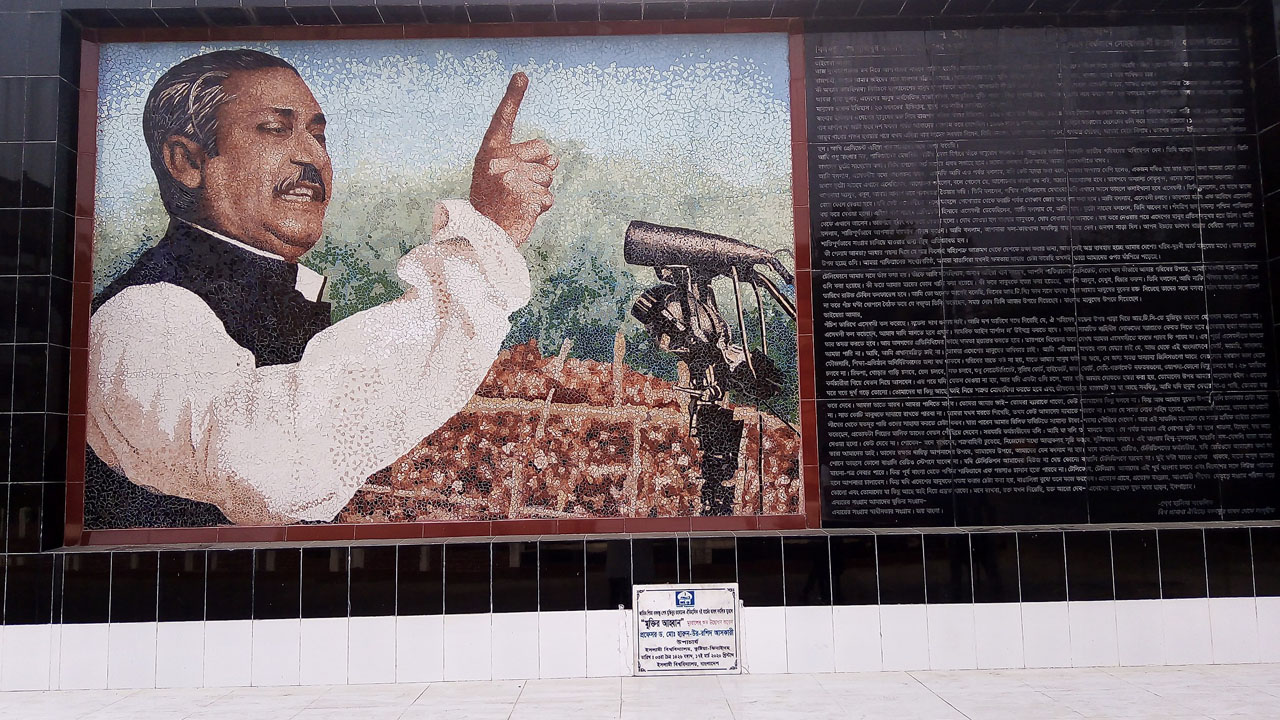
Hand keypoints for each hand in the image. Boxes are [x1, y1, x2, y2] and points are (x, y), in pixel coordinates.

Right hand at [470, 72, 556, 245]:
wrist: (480, 239)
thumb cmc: (494, 206)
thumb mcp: (501, 177)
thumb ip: (523, 162)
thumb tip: (554, 161)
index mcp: (489, 152)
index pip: (503, 120)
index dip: (512, 96)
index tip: (522, 75)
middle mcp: (497, 160)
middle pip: (544, 153)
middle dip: (541, 170)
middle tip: (517, 189)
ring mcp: (509, 178)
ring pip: (548, 178)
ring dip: (539, 192)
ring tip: (517, 203)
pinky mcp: (522, 196)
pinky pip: (548, 198)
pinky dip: (541, 209)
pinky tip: (522, 214)